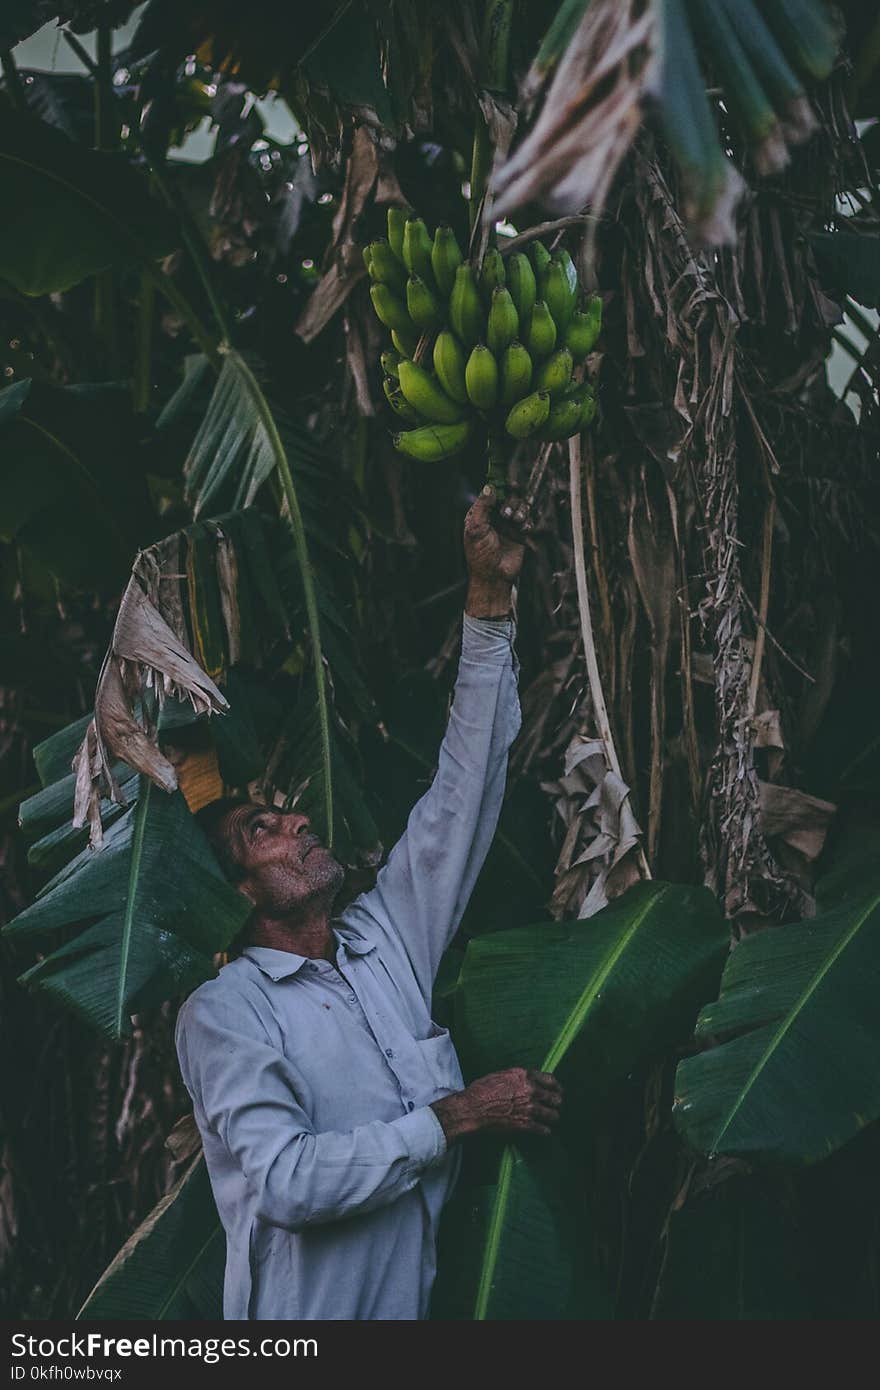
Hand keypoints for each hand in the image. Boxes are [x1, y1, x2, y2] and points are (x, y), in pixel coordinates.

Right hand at [430, 1067, 562, 1142]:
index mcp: (525, 1075)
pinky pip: (544, 1130)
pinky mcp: (526, 1124)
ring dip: (552, 1118)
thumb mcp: (502, 1075)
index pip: (551, 1080)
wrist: (473, 1109)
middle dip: (556, 1103)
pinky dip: (545, 1131)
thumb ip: (520, 1078)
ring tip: (549, 1120)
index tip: (558, 1091)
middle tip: (554, 1107)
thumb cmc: (482, 1090)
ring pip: (553, 1115)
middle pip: (556, 1098)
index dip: (556, 1087)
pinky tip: (543, 1131)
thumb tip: (530, 1081)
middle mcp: (531, 1090)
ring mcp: (530, 1108)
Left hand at [463, 486, 531, 617]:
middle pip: (509, 497)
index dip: (501, 488)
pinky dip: (528, 521)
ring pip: (520, 506)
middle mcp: (496, 516)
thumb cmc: (480, 555)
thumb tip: (489, 487)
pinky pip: (529, 520)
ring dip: (520, 510)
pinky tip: (523, 529)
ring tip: (516, 521)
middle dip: (511, 502)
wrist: (494, 576)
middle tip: (507, 514)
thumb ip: (482, 507)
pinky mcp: (521, 533)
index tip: (510, 485)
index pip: (492, 494)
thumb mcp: (476, 529)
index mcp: (481, 514)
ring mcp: (509, 524)